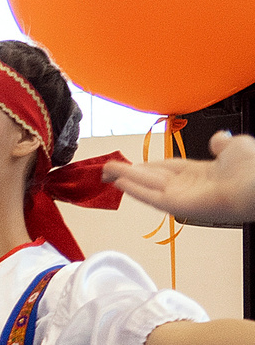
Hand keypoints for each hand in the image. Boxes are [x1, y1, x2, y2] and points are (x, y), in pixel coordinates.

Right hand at [105, 132, 254, 224]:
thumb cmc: (251, 168)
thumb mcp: (236, 146)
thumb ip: (221, 143)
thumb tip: (217, 138)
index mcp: (202, 173)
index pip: (169, 169)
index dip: (149, 164)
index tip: (133, 162)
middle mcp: (188, 186)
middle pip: (151, 178)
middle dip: (129, 172)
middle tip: (109, 168)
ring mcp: (181, 197)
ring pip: (146, 186)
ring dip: (124, 178)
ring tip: (105, 172)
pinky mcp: (176, 206)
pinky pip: (150, 197)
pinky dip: (133, 190)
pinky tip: (118, 182)